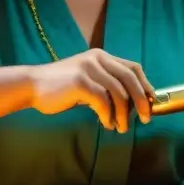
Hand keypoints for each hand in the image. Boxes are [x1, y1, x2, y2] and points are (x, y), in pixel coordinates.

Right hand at [29, 48, 154, 132]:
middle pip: (130, 79)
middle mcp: (97, 59)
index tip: (151, 102)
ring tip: (120, 127)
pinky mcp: (80, 82)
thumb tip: (132, 103)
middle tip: (145, 118)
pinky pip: (103, 102)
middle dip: (141, 101)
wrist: (32, 86)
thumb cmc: (61, 88)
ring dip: (123, 114)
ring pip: (119, 93)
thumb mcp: (88, 80)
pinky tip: (106, 124)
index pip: (133, 68)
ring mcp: (89, 69)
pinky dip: (108, 116)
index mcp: (101, 56)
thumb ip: (107, 85)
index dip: (145, 85)